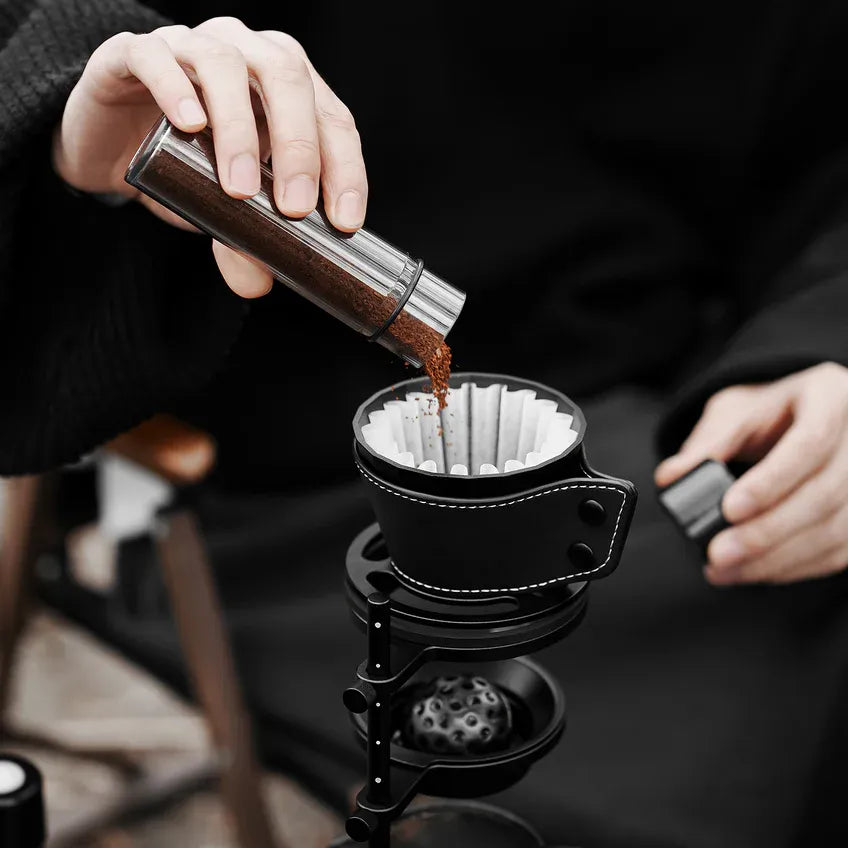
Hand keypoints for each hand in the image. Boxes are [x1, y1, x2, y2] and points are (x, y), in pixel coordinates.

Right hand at [53, 16, 367, 297]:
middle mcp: (246, 54)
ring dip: (239, 128)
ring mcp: (190, 46)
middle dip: (299, 146)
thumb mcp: (222, 208)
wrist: (109, 143)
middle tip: (294, 208)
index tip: (344, 221)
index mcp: (286, 87)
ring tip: (239, 188)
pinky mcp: (132, 52)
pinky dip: (176, 88)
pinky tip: (190, 124)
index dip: (344, 168)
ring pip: (226, 64)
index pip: (332, 118)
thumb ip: (241, 240)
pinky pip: (156, 57)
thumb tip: (257, 284)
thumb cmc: (182, 165)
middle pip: (288, 78)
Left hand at [655, 363, 847, 585]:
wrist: (797, 419)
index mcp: (830, 397)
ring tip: (726, 569)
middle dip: (766, 532)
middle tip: (718, 553)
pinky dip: (794, 567)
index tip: (729, 509)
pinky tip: (755, 571)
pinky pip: (838, 551)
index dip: (771, 482)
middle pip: (824, 494)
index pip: (809, 443)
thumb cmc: (767, 413)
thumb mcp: (734, 414)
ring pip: (834, 530)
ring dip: (776, 559)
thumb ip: (706, 445)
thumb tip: (670, 478)